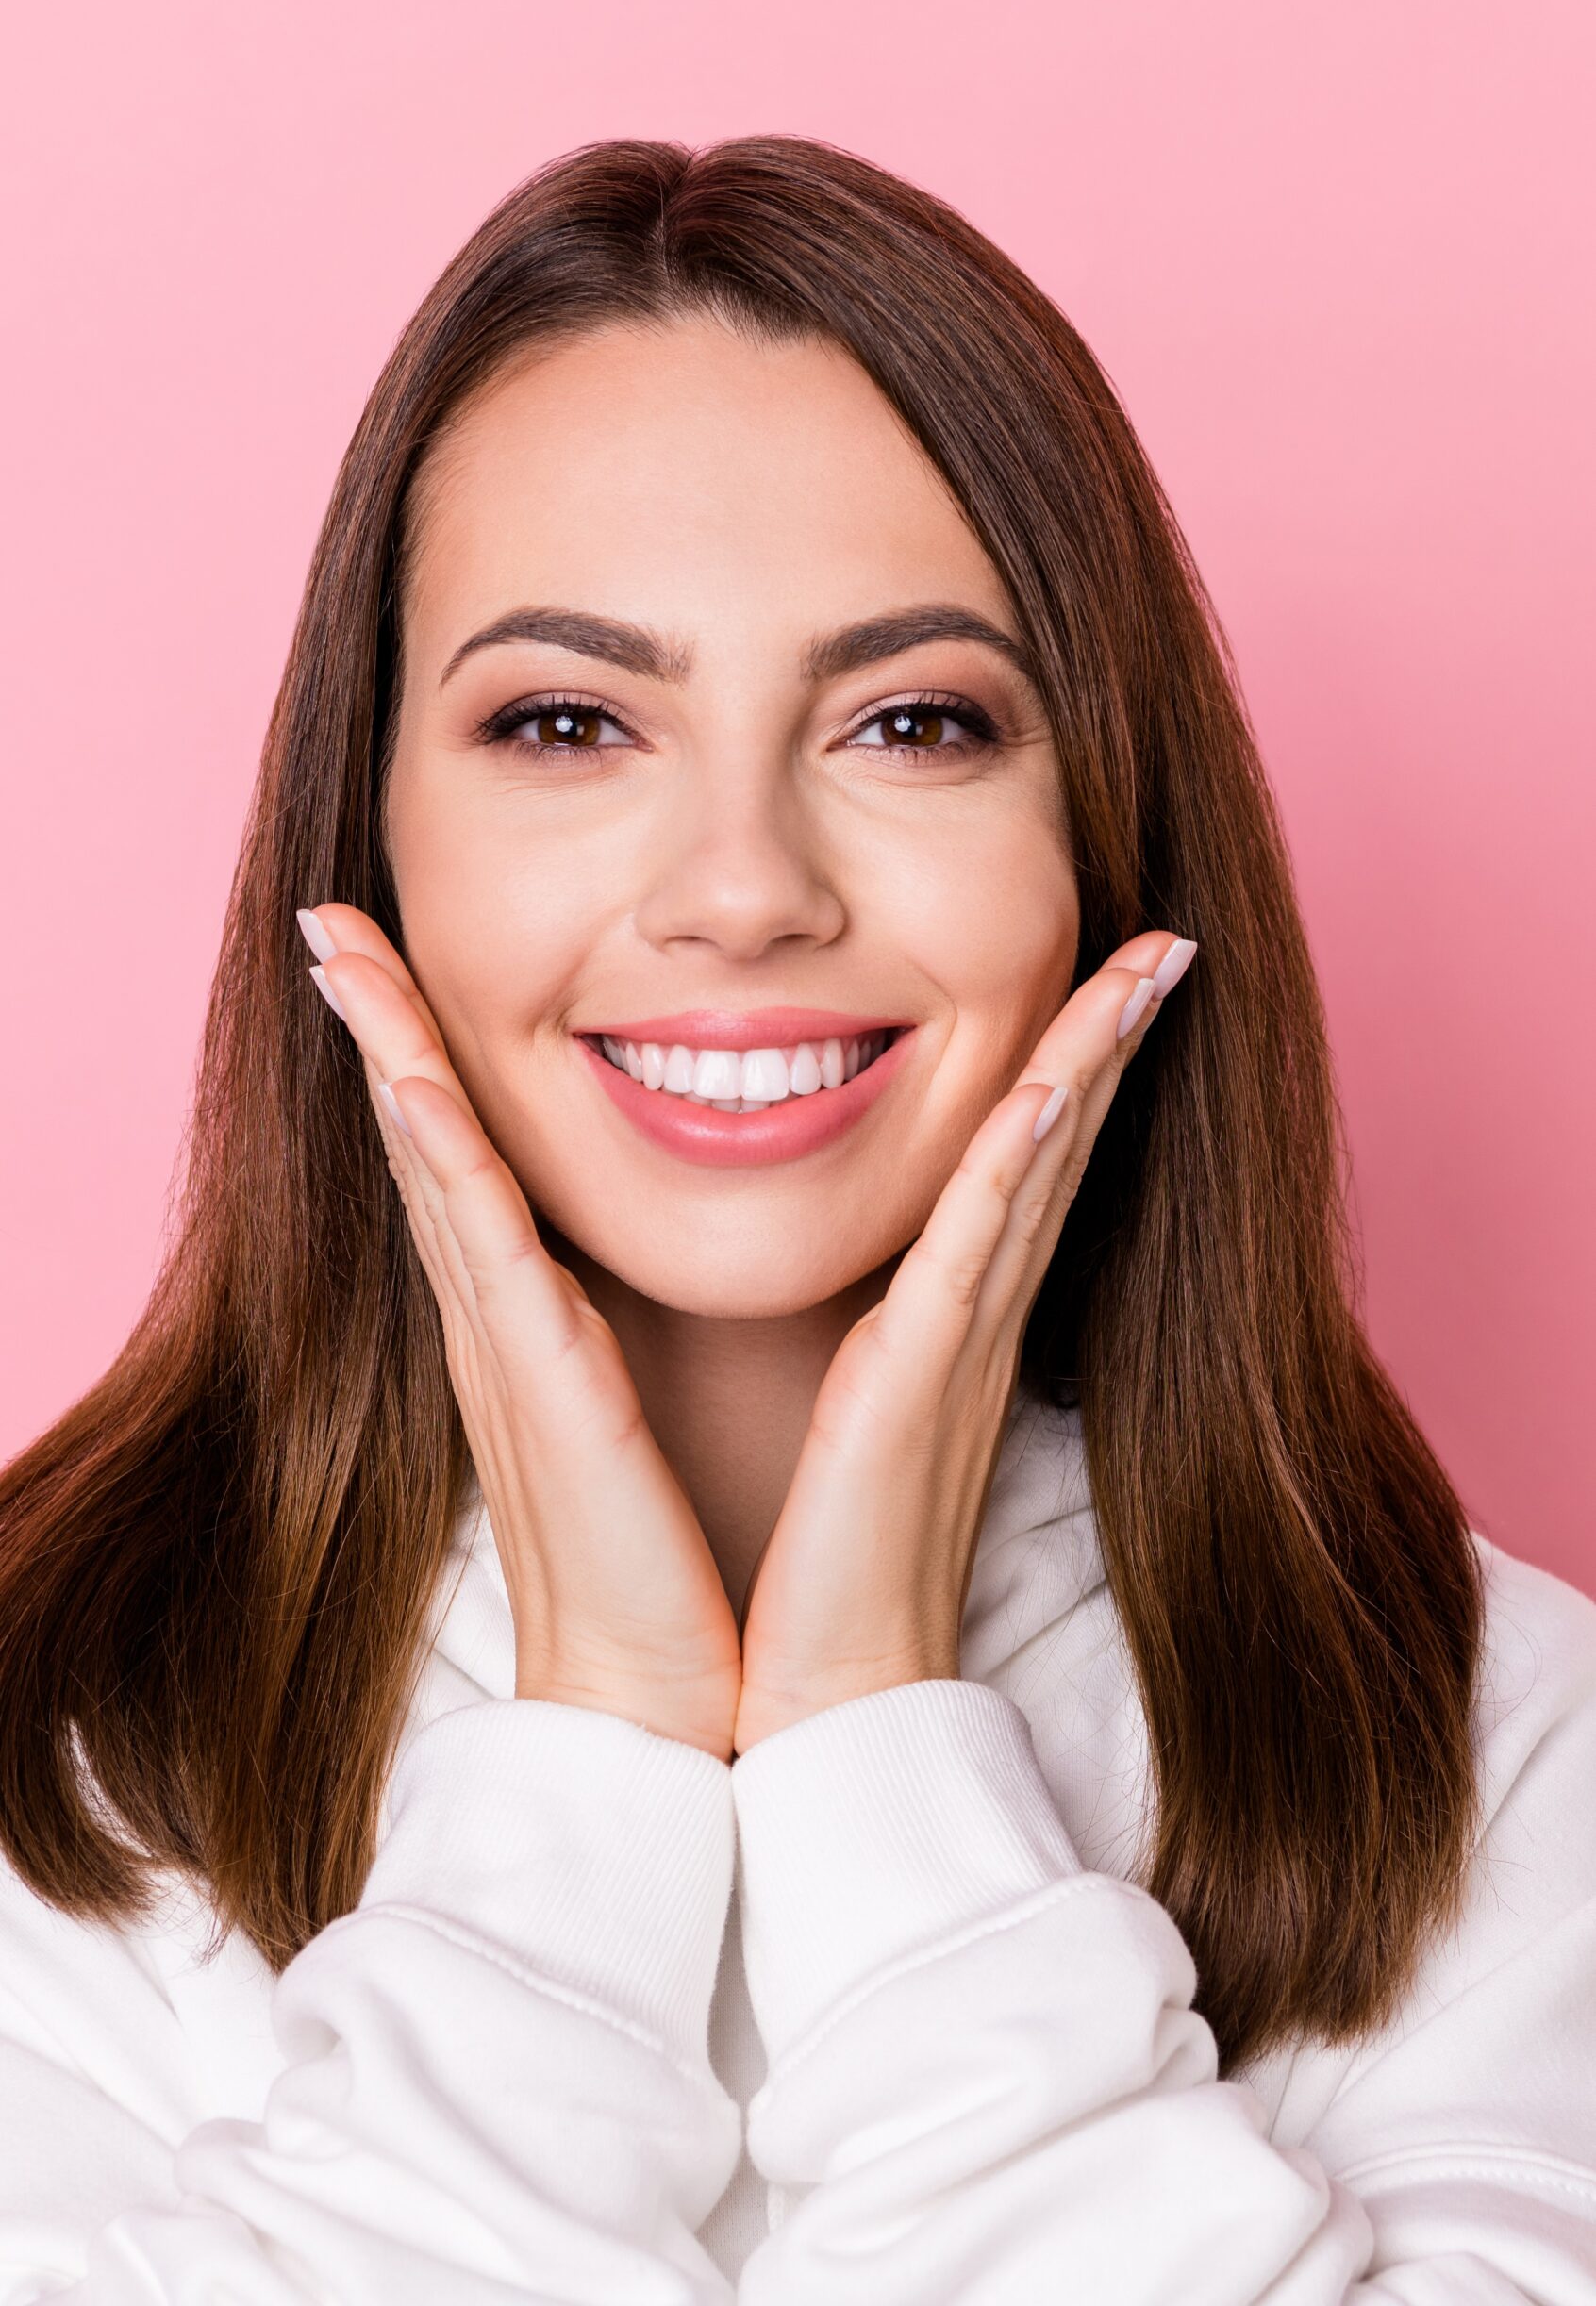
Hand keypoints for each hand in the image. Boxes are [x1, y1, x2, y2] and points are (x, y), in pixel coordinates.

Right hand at [297, 903, 744, 1763]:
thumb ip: (630, 1333)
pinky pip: (483, 1241)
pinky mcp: (539, 1384)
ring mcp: (507, 1348)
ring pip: (434, 1163)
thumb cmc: (669, 1561)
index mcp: (535, 1324)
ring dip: (388, 1048)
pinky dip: (440, 1147)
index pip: (467, 1162)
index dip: (421, 1058)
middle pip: (426, 1140)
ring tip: (340, 946)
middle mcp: (502, 1322)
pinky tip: (406, 1072)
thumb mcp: (645, 1414)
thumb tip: (635, 1276)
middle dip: (378, 1024)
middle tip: (327, 919)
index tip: (385, 961)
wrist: (659, 1699)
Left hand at [732, 930, 1197, 1755]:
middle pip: (1055, 1151)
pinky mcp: (918, 1382)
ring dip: (1088, 1063)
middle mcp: (967, 1325)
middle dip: (1105, 1040)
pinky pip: (976, 1247)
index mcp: (941, 1329)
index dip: (1068, 1077)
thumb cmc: (804, 1570)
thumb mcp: (832, 1422)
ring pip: (1036, 1172)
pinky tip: (1048, 1083)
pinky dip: (1020, 1161)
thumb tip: (846, 1301)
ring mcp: (955, 1348)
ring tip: (1142, 966)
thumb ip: (853, 1346)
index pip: (1016, 1174)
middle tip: (1162, 943)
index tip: (1103, 988)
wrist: (804, 1698)